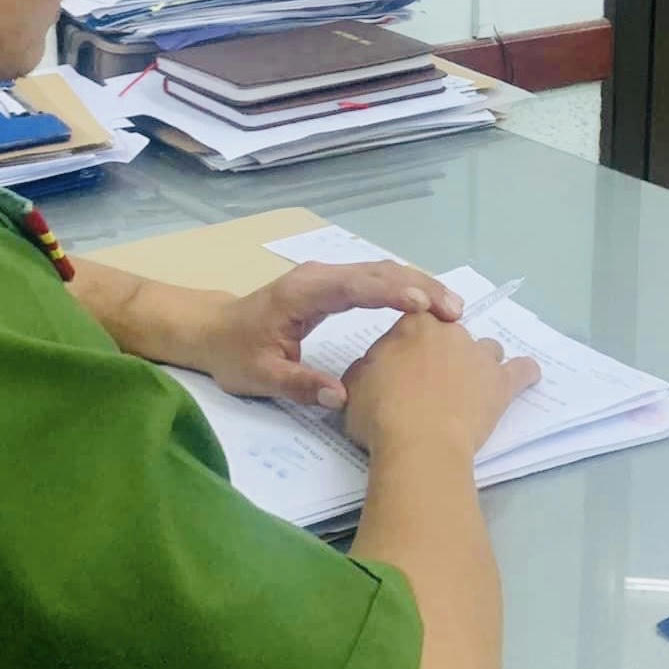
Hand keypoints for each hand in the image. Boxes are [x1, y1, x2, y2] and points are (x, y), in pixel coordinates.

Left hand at [192, 261, 468, 407]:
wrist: (213, 331)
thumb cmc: (236, 353)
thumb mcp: (261, 377)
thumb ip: (301, 385)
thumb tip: (343, 396)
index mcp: (304, 293)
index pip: (355, 286)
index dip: (391, 293)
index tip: (425, 306)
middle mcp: (319, 276)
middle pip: (378, 272)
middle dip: (419, 287)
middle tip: (455, 311)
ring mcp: (327, 277)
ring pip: (381, 272)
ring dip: (418, 286)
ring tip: (452, 308)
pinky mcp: (333, 285)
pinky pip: (375, 280)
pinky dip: (404, 290)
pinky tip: (427, 306)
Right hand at [341, 314, 540, 459]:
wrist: (419, 444)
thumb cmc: (380, 415)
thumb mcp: (355, 386)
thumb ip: (365, 369)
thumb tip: (373, 369)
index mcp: (413, 325)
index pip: (414, 324)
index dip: (408, 347)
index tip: (403, 370)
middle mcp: (450, 332)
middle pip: (451, 336)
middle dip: (442, 356)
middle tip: (429, 388)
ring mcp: (480, 356)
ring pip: (486, 350)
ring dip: (478, 365)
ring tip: (468, 391)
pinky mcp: (502, 383)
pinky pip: (522, 370)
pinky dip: (525, 373)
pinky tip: (526, 376)